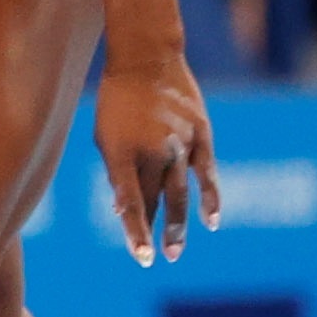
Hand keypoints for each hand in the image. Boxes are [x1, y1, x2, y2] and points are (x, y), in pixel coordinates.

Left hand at [94, 46, 218, 265]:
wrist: (146, 59)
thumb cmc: (117, 102)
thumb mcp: (104, 136)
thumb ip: (117, 172)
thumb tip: (121, 210)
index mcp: (120, 152)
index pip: (129, 201)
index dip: (135, 231)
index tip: (141, 257)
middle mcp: (151, 150)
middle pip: (154, 200)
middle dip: (152, 230)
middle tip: (156, 257)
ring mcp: (179, 143)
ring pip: (180, 193)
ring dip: (177, 224)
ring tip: (174, 251)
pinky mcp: (200, 135)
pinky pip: (206, 173)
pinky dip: (210, 198)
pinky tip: (212, 221)